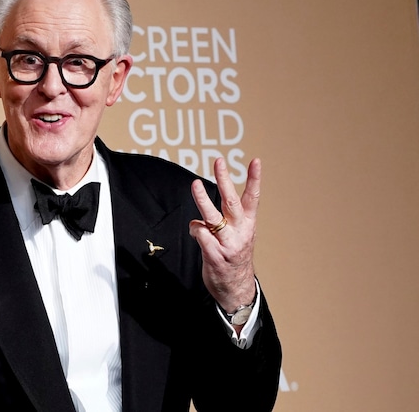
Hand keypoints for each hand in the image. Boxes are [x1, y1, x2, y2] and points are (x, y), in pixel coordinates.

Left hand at [189, 158, 259, 315]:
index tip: (255, 161)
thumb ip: (226, 220)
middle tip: (218, 161)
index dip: (254, 179)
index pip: (253, 197)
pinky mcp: (215, 256)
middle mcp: (240, 232)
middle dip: (224, 179)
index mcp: (248, 224)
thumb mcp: (239, 236)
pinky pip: (200, 234)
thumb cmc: (234, 258)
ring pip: (212, 217)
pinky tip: (195, 231)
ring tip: (195, 184)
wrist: (237, 289)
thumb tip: (205, 209)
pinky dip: (195, 229)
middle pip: (231, 201)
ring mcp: (228, 244)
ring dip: (202, 199)